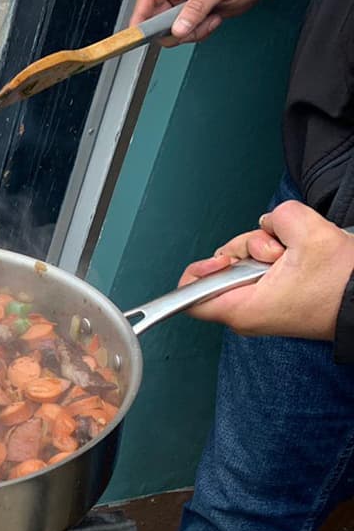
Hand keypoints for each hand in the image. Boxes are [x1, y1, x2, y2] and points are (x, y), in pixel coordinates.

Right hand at [129, 0, 269, 43]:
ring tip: (210, 18)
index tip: (137, 33)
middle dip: (175, 28)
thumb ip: (198, 7)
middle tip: (194, 26)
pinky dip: (198, 31)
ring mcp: (182, 1)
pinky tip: (212, 19)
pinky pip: (184, 31)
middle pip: (157, 17)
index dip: (140, 15)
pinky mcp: (190, 12)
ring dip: (191, 31)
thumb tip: (178, 28)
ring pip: (171, 28)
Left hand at [178, 201, 353, 339]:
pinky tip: (301, 260)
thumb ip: (277, 217)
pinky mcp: (276, 300)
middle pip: (224, 268)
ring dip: (270, 248)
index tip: (223, 261)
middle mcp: (247, 313)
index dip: (199, 271)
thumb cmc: (344, 282)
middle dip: (249, 248)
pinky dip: (280, 256)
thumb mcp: (309, 233)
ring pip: (246, 263)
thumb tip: (272, 222)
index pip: (191, 297)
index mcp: (243, 309)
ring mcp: (262, 307)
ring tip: (298, 256)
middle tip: (279, 252)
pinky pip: (263, 269)